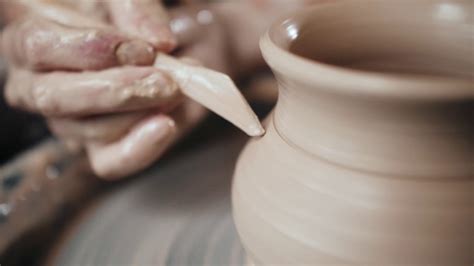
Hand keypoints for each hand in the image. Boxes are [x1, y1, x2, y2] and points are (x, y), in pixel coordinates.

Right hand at [0, 0, 207, 178]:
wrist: (156, 46)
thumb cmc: (127, 18)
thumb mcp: (124, 1)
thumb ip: (135, 10)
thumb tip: (158, 43)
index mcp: (34, 38)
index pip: (37, 45)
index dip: (89, 50)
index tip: (143, 50)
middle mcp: (37, 83)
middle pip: (54, 97)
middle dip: (117, 91)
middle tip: (164, 81)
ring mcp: (66, 120)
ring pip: (87, 129)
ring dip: (138, 113)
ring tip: (175, 91)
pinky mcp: (96, 147)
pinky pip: (108, 163)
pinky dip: (138, 149)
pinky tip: (164, 126)